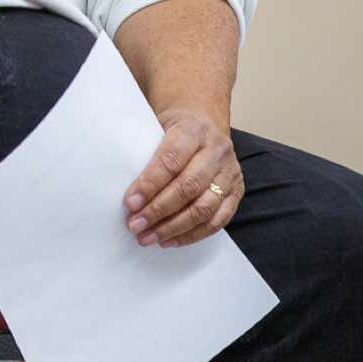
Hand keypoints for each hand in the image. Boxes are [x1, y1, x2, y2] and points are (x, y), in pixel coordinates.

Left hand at [123, 106, 241, 247]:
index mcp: (193, 130)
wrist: (204, 121)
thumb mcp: (157, 126)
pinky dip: (192, 234)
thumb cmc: (172, 129)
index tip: (130, 203)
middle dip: (158, 211)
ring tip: (148, 237)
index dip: (149, 184)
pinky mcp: (237, 192)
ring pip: (204, 208)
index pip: (170, 161)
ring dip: (173, 228)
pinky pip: (217, 220)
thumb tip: (126, 192)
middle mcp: (217, 151)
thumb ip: (144, 152)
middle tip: (135, 225)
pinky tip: (169, 240)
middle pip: (188, 187)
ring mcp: (230, 173)